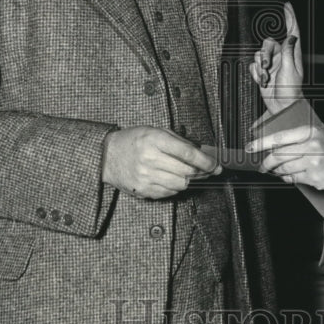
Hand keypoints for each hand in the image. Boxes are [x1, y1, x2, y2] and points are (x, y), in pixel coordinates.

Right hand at [102, 127, 219, 199]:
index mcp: (155, 140)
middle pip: (187, 172)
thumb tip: (202, 152)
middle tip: (208, 170)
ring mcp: (146, 177)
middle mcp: (150, 159)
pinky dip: (176, 187)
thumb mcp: (155, 131)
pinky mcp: (143, 190)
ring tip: (190, 174)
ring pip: (181, 184)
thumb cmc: (133, 140)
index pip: (188, 154)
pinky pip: (169, 192)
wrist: (107, 155)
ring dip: (190, 180)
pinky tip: (173, 179)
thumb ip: (179, 140)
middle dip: (202, 172)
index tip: (216, 165)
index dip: (207, 161)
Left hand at [245, 124, 323, 190]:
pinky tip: (289, 176)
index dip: (261, 143)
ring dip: (277, 171)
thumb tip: (274, 145)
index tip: (250, 147)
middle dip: (266, 162)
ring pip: (284, 168)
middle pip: (278, 155)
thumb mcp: (319, 135)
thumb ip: (298, 138)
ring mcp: (313, 163)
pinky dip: (288, 178)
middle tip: (262, 165)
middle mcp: (311, 146)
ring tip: (276, 171)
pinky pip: (294, 179)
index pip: (279, 137)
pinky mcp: (315, 177)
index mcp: (310, 132)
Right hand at [249, 1, 303, 113]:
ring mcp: (272, 64)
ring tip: (265, 77)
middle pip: (268, 43)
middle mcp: (282, 57)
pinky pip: (254, 65)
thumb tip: (291, 36)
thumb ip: (288, 52)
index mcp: (292, 54)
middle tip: (267, 66)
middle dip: (265, 54)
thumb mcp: (290, 69)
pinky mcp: (263, 72)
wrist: (281, 106)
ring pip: (259, 54)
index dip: (290, 17)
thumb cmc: (290, 91)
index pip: (292, 31)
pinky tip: (262, 80)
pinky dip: (256, 73)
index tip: (287, 6)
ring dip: (260, 66)